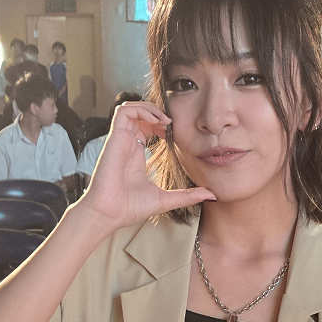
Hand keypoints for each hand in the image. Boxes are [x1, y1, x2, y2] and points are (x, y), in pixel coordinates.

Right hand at [80, 100, 214, 229]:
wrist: (110, 213)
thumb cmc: (130, 208)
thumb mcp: (167, 199)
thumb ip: (188, 195)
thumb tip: (211, 194)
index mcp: (136, 155)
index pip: (147, 128)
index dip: (162, 125)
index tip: (175, 134)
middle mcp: (128, 144)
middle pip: (141, 115)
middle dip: (158, 113)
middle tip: (173, 125)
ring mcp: (120, 140)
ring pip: (132, 108)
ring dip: (150, 108)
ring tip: (165, 120)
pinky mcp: (114, 137)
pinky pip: (124, 111)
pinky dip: (140, 109)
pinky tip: (156, 121)